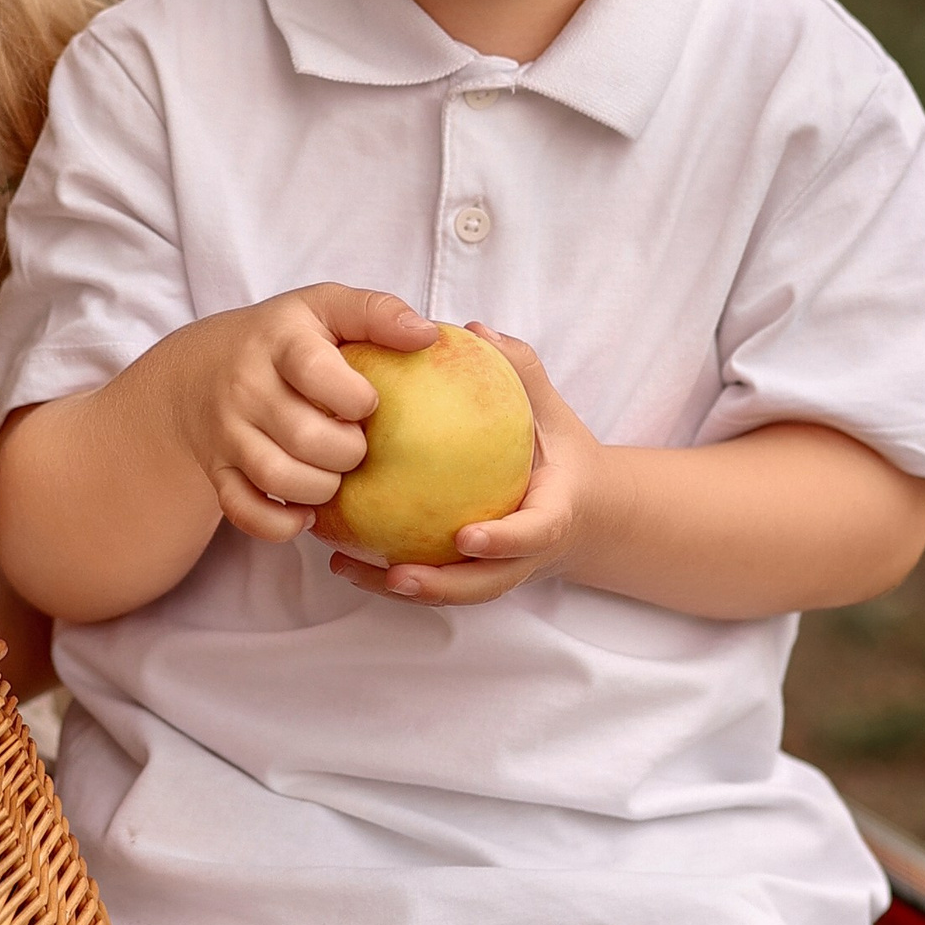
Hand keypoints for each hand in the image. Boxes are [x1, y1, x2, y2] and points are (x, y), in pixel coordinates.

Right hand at [145, 284, 438, 544]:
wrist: (196, 370)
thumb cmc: (281, 338)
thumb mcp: (323, 307)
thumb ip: (376, 312)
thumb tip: (427, 334)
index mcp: (278, 341)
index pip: (316, 372)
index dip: (355, 398)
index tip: (369, 403)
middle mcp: (245, 386)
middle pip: (304, 436)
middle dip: (348, 452)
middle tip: (359, 446)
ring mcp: (226, 432)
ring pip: (277, 477)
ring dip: (322, 489)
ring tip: (336, 475)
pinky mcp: (216, 470)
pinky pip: (243, 511)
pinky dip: (280, 524)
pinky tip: (307, 513)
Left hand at [328, 328, 601, 607]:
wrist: (583, 506)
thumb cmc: (559, 449)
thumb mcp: (550, 408)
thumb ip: (521, 370)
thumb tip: (477, 331)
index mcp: (553, 514)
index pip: (535, 534)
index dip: (504, 541)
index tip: (467, 536)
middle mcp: (524, 554)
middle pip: (486, 584)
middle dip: (443, 585)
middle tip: (399, 574)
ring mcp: (498, 571)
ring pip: (452, 592)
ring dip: (402, 588)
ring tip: (349, 569)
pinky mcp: (470, 575)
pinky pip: (430, 580)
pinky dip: (385, 577)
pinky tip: (340, 560)